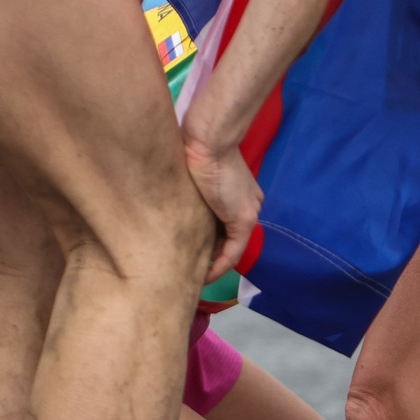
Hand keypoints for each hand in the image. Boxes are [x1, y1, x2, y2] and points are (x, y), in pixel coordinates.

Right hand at [180, 133, 259, 282]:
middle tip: (189, 269)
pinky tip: (203, 278)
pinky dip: (218, 268)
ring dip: (211, 264)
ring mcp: (247, 212)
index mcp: (238, 192)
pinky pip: (232, 254)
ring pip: (230, 247)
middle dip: (209, 255)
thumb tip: (173, 197)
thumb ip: (192, 189)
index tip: (191, 251)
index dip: (209, 241)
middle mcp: (247, 204)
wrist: (208, 141)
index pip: (225, 224)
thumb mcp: (194, 173)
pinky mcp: (242, 220)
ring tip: (192, 276)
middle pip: (228, 237)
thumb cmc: (195, 149)